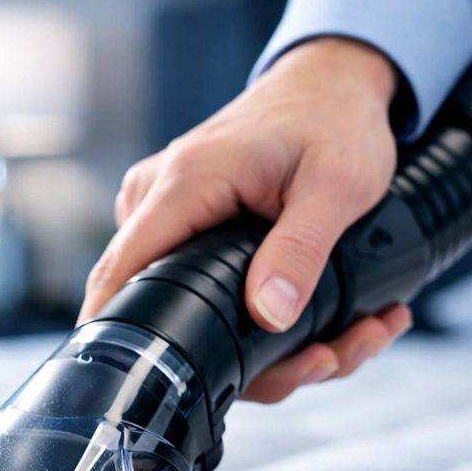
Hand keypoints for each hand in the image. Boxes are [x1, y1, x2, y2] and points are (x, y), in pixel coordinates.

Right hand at [78, 36, 412, 402]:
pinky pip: (201, 288)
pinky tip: (329, 326)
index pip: (122, 274)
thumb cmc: (334, 119)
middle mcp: (160, 198)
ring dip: (269, 350)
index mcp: (184, 184)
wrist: (331, 83)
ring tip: (351, 341)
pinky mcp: (185, 225)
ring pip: (189, 308)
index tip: (142, 387)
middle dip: (247, 363)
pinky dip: (259, 319)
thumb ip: (301, 249)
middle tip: (327, 360)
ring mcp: (168, 212)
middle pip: (161, 309)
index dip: (119, 338)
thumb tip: (268, 316)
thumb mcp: (338, 183)